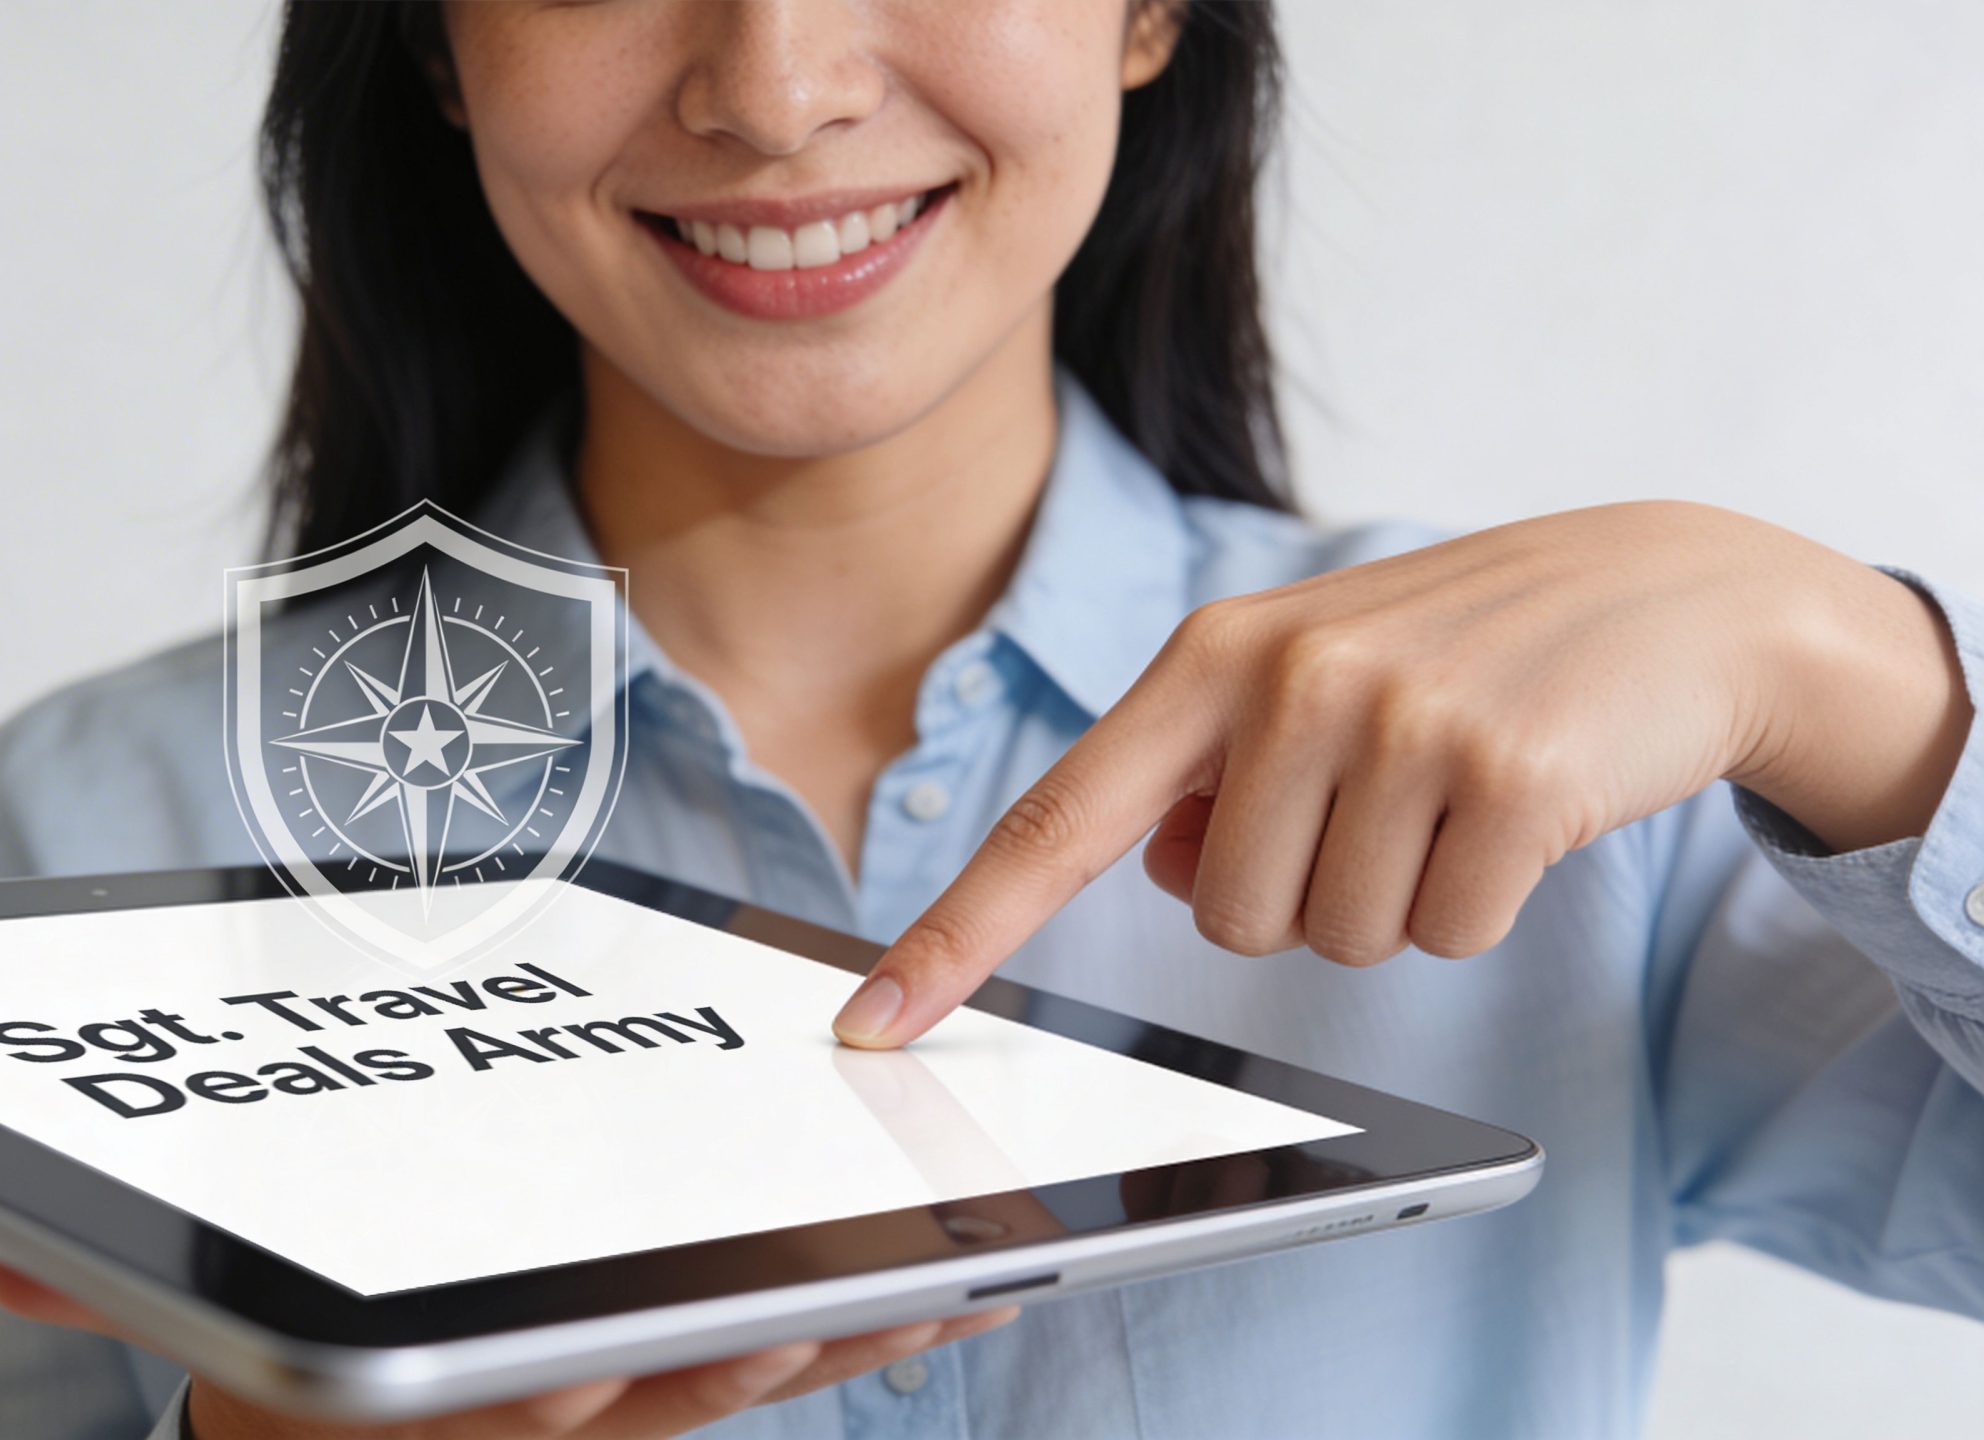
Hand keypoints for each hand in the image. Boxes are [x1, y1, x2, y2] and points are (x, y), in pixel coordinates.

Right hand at [0, 1262, 1018, 1438]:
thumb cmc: (294, 1389)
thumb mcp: (217, 1347)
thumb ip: (125, 1292)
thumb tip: (10, 1262)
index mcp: (451, 1398)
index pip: (543, 1386)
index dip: (627, 1363)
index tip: (719, 1326)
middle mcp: (551, 1411)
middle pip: (680, 1376)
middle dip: (788, 1333)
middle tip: (908, 1277)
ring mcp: (621, 1409)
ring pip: (754, 1367)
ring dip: (863, 1324)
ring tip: (977, 1268)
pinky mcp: (667, 1386)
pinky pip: (777, 1360)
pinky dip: (864, 1325)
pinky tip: (953, 1280)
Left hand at [833, 501, 1974, 1046]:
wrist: (1668, 594)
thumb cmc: (1459, 652)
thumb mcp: (1308, 679)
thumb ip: (1207, 772)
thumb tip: (1163, 870)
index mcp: (1210, 657)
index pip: (1056, 822)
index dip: (958, 933)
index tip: (877, 1018)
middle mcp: (1289, 677)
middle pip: (1225, 922)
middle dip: (1305, 892)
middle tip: (1386, 795)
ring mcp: (1399, 722)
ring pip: (1333, 941)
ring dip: (1397, 896)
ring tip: (1451, 794)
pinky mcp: (1510, 777)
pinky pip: (1446, 935)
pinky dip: (1481, 902)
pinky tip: (1516, 810)